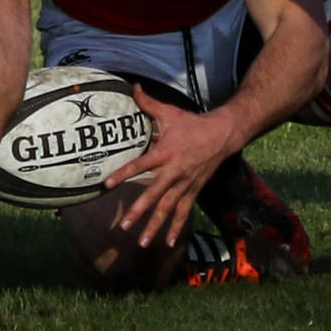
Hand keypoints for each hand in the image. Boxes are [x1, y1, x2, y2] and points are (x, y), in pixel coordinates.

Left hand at [99, 92, 227, 247]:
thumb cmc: (192, 124)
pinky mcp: (193, 191)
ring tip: (142, 243)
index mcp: (165, 153)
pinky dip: (175, 228)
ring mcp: (184, 184)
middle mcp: (174, 172)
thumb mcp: (169, 112)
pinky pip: (183, 213)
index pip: (140, 165)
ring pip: (167, 209)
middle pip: (153, 195)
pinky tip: (167, 243)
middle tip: (123, 226)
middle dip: (138, 212)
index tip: (107, 185)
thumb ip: (148, 103)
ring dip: (154, 227)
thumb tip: (132, 86)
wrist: (222, 135)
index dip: (123, 174)